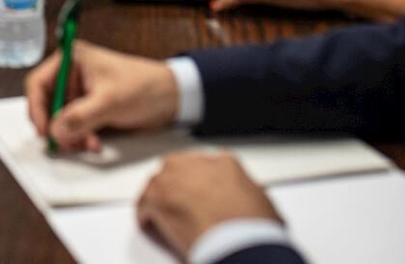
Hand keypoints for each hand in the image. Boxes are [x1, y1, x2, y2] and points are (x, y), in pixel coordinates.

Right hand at [24, 41, 179, 153]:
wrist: (172, 99)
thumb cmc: (144, 86)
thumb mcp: (110, 101)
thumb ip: (80, 116)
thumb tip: (55, 131)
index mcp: (71, 60)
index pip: (38, 83)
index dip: (36, 108)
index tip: (44, 130)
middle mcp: (72, 75)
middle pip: (46, 105)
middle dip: (56, 126)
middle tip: (65, 144)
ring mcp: (80, 94)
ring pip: (60, 120)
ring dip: (70, 136)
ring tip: (87, 145)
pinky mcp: (89, 110)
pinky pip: (74, 128)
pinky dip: (80, 139)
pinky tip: (94, 144)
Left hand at [137, 154, 280, 258]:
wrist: (239, 241)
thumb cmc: (253, 227)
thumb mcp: (261, 203)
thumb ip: (247, 195)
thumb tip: (248, 205)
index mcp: (225, 161)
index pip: (207, 166)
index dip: (202, 184)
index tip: (200, 195)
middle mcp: (196, 163)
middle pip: (179, 169)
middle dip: (179, 187)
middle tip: (181, 207)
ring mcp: (174, 176)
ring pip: (159, 183)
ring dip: (162, 199)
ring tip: (167, 217)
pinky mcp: (156, 196)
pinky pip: (144, 204)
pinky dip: (147, 216)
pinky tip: (152, 225)